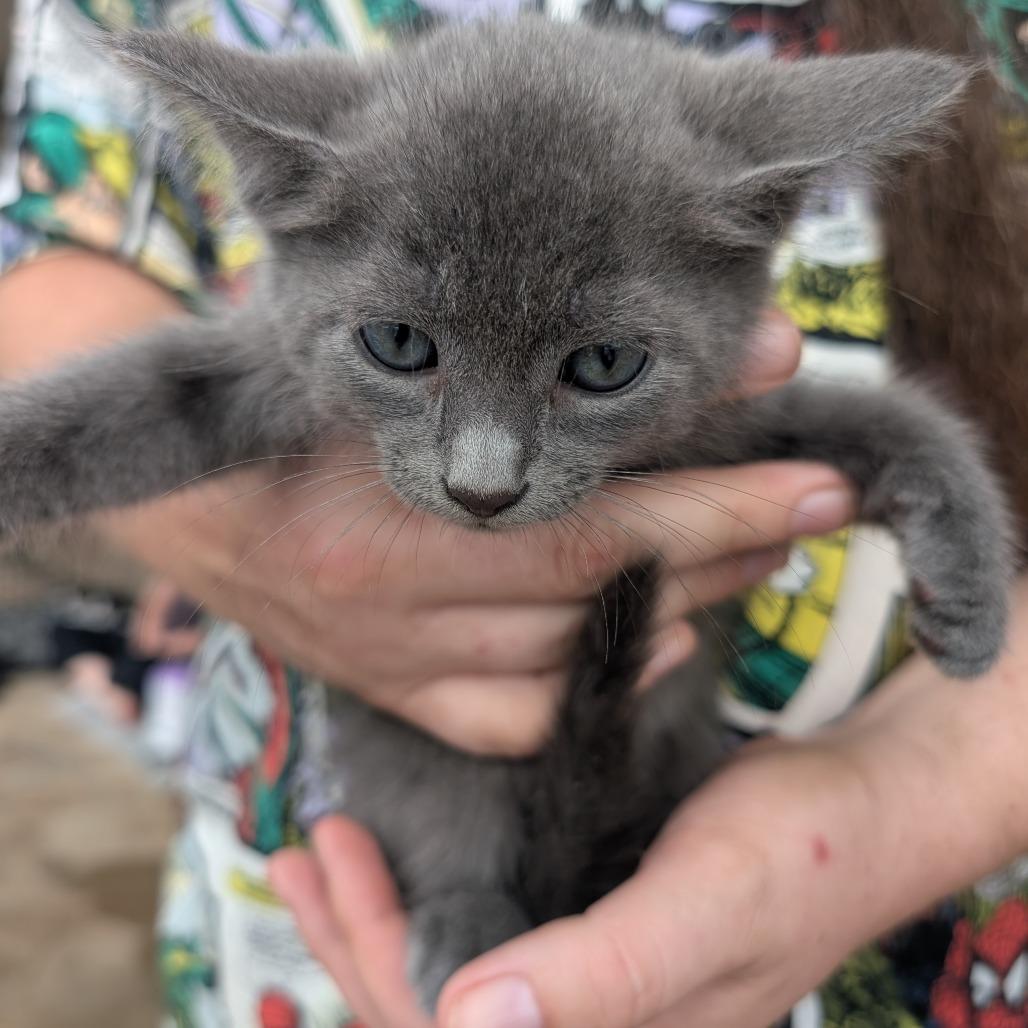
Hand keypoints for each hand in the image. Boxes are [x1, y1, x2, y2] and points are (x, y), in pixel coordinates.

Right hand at [102, 310, 851, 755]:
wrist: (193, 500)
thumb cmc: (300, 407)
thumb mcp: (416, 357)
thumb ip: (569, 350)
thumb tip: (748, 341)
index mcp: (381, 502)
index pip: (591, 520)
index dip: (714, 505)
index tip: (818, 482)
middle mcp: (388, 600)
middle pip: (596, 592)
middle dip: (722, 549)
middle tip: (804, 506)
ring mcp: (391, 661)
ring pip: (568, 661)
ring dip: (676, 610)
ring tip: (744, 554)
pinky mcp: (392, 694)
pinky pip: (514, 722)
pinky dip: (594, 685)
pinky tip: (642, 642)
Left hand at [270, 739, 872, 1027]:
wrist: (863, 805)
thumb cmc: (798, 854)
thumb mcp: (704, 907)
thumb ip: (602, 977)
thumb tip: (465, 1022)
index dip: (383, 961)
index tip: (336, 860)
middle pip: (438, 1015)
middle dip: (359, 938)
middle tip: (310, 851)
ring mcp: (593, 989)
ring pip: (453, 980)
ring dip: (378, 922)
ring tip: (317, 860)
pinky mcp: (596, 938)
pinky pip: (490, 936)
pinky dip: (430, 898)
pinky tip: (395, 860)